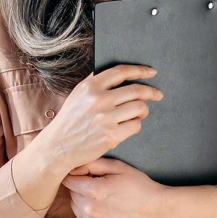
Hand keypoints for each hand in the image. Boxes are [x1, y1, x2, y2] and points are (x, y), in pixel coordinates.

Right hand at [41, 64, 163, 175]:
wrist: (59, 146)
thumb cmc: (69, 120)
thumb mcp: (77, 95)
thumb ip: (94, 82)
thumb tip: (116, 73)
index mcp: (90, 87)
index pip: (121, 72)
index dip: (139, 70)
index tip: (151, 72)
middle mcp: (99, 100)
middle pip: (136, 90)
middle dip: (151, 92)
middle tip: (157, 94)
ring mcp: (106, 118)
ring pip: (140, 108)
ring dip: (142, 111)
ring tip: (137, 113)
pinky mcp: (112, 135)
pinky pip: (136, 126)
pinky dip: (135, 125)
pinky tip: (127, 126)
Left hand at [62, 157, 168, 217]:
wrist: (155, 210)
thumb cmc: (137, 185)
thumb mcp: (116, 166)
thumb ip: (91, 163)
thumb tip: (71, 167)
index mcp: (94, 190)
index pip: (68, 180)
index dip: (76, 175)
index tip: (87, 175)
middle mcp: (90, 210)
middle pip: (71, 194)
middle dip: (80, 188)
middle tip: (99, 186)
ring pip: (75, 208)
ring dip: (82, 202)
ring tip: (102, 199)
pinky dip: (85, 217)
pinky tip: (100, 211)